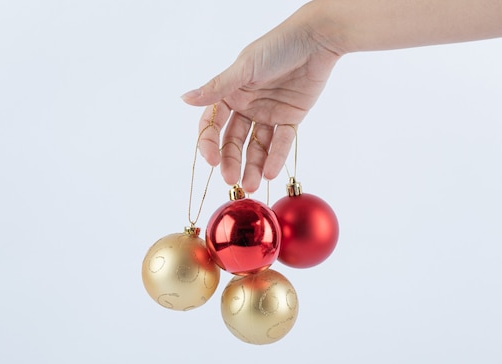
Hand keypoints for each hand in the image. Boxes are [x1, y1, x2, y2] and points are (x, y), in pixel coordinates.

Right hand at [181, 4, 341, 192]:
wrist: (316, 40)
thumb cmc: (277, 46)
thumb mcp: (244, 68)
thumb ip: (217, 88)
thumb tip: (185, 98)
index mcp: (231, 93)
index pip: (214, 124)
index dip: (210, 143)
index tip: (211, 161)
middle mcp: (247, 106)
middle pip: (234, 141)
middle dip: (232, 161)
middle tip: (231, 180)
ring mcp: (268, 114)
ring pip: (257, 146)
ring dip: (253, 166)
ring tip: (252, 185)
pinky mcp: (290, 118)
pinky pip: (281, 142)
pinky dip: (276, 157)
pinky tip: (270, 172)